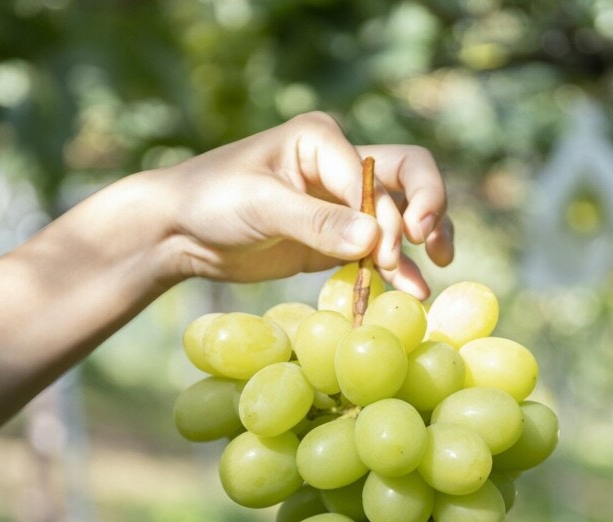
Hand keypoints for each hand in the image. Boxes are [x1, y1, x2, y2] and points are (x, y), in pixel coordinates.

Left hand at [134, 111, 454, 297]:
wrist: (180, 231)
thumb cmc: (211, 201)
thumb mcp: (260, 207)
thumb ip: (316, 222)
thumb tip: (375, 238)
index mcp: (322, 139)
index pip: (375, 174)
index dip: (389, 214)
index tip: (382, 254)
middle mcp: (341, 164)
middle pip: (408, 178)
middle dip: (424, 213)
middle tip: (430, 250)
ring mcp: (342, 202)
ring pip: (403, 212)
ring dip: (423, 239)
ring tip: (432, 274)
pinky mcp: (336, 237)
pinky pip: (378, 248)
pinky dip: (396, 267)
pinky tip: (412, 289)